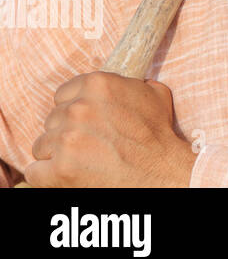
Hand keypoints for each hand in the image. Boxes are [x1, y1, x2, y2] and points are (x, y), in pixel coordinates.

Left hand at [24, 72, 196, 187]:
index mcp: (98, 84)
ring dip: (56, 154)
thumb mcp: (154, 94)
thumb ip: (131, 84)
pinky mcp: (59, 169)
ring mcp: (66, 139)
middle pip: (51, 120)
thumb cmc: (158, 134)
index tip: (85, 122)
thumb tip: (125, 82)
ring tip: (81, 161)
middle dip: (66, 132)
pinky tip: (67, 174)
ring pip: (41, 145)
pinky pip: (34, 171)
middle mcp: (78, 108)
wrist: (162, 172)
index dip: (73, 108)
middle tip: (89, 144)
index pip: (62, 95)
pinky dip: (48, 176)